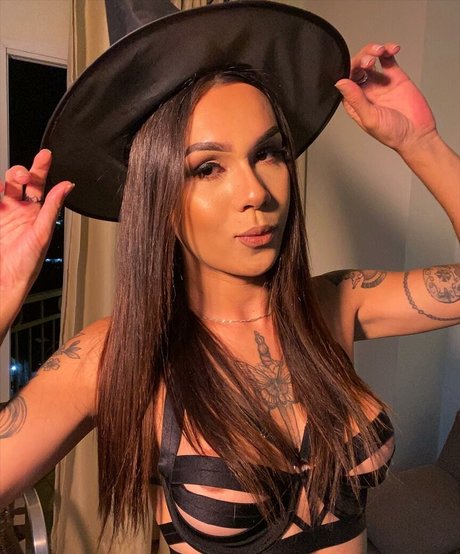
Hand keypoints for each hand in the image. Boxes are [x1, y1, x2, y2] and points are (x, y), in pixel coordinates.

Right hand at [0, 149, 72, 294]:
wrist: (4, 280)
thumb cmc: (27, 265)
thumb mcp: (42, 233)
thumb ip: (52, 207)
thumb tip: (66, 186)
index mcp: (38, 215)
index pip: (41, 186)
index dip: (42, 168)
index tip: (45, 154)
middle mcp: (21, 212)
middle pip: (20, 182)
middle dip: (22, 172)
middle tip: (25, 176)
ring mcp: (4, 215)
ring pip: (5, 187)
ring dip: (8, 179)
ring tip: (13, 181)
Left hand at [335, 43, 436, 154]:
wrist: (417, 134)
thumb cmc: (392, 133)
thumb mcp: (370, 118)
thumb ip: (356, 99)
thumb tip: (340, 83)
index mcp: (354, 102)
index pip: (345, 81)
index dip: (347, 70)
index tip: (355, 66)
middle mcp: (364, 91)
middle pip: (356, 67)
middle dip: (361, 58)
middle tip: (369, 60)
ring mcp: (379, 83)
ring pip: (371, 60)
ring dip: (372, 52)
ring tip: (380, 51)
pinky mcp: (395, 77)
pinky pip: (388, 60)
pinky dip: (388, 51)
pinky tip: (391, 48)